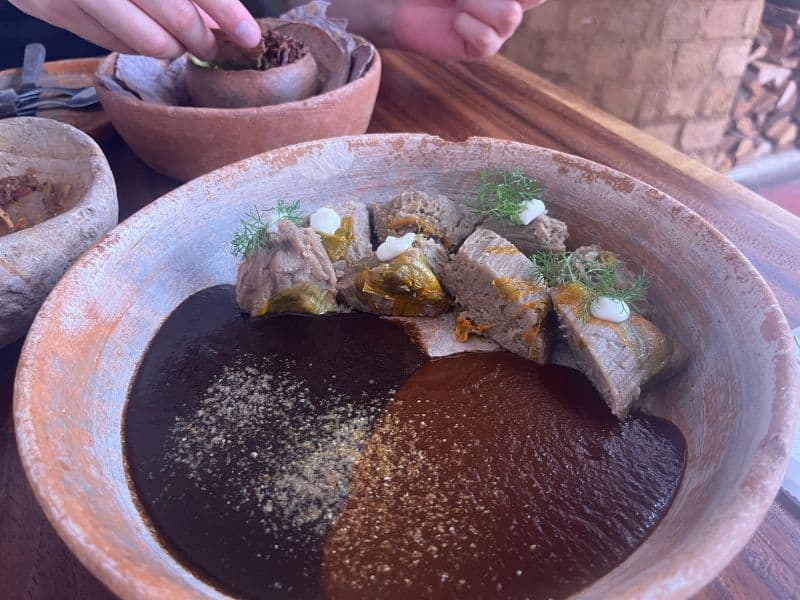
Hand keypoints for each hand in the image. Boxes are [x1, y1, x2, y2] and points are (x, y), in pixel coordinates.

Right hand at [9, 0, 261, 59]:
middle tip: (215, 43)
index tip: (249, 35)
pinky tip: (146, 31)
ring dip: (175, 47)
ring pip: (147, 42)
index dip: (226, 12)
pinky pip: (112, 44)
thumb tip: (221, 15)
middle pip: (175, 19)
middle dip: (204, 38)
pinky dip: (139, 44)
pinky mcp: (51, 8)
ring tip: (184, 39)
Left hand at [332, 0, 547, 61]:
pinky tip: (455, 22)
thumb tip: (510, 0)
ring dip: (478, 2)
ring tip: (459, 1)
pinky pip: (486, 38)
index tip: (473, 2)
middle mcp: (510, 5)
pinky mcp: (482, 50)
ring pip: (509, 16)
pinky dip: (466, 24)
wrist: (402, 4)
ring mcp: (499, 29)